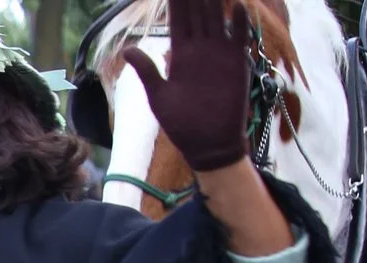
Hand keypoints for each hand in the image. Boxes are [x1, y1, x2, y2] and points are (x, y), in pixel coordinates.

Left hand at [127, 0, 253, 173]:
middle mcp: (200, 50)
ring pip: (217, 20)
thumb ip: (147, 71)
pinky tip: (237, 6)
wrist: (208, 143)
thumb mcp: (159, 96)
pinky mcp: (236, 64)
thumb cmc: (181, 123)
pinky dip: (239, 23)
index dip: (176, 3)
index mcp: (180, 56)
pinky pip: (239, 39)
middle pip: (198, 15)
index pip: (178, 21)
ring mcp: (219, 55)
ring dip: (215, 2)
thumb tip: (127, 48)